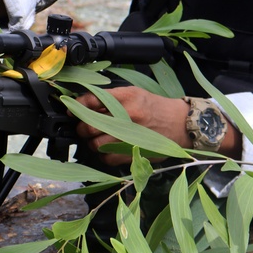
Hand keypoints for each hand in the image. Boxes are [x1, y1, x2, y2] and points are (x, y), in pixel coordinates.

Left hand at [74, 88, 191, 165]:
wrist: (181, 124)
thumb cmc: (154, 107)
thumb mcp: (134, 93)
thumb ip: (110, 98)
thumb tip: (83, 104)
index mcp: (127, 97)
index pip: (93, 100)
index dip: (77, 105)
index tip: (71, 109)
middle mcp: (128, 116)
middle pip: (90, 125)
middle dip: (81, 127)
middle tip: (82, 127)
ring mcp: (131, 136)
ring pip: (96, 144)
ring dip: (90, 142)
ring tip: (94, 138)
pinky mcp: (134, 153)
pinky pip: (107, 158)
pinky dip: (102, 155)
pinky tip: (106, 149)